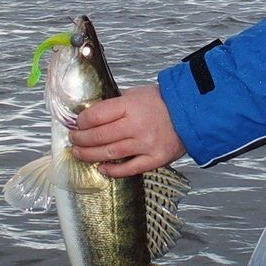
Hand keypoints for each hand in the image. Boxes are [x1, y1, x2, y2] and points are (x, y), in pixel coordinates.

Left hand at [70, 85, 185, 176]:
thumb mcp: (137, 94)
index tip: (78, 124)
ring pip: (110, 153)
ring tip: (79, 153)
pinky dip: (113, 171)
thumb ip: (116, 105)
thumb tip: (93, 115)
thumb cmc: (162, 102)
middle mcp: (137, 125)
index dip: (82, 121)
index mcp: (131, 106)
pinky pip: (129, 169)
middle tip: (74, 140)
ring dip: (90, 155)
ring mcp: (146, 144)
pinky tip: (102, 169)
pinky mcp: (155, 158)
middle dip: (81, 139)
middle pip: (99, 136)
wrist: (191, 113)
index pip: (96, 115)